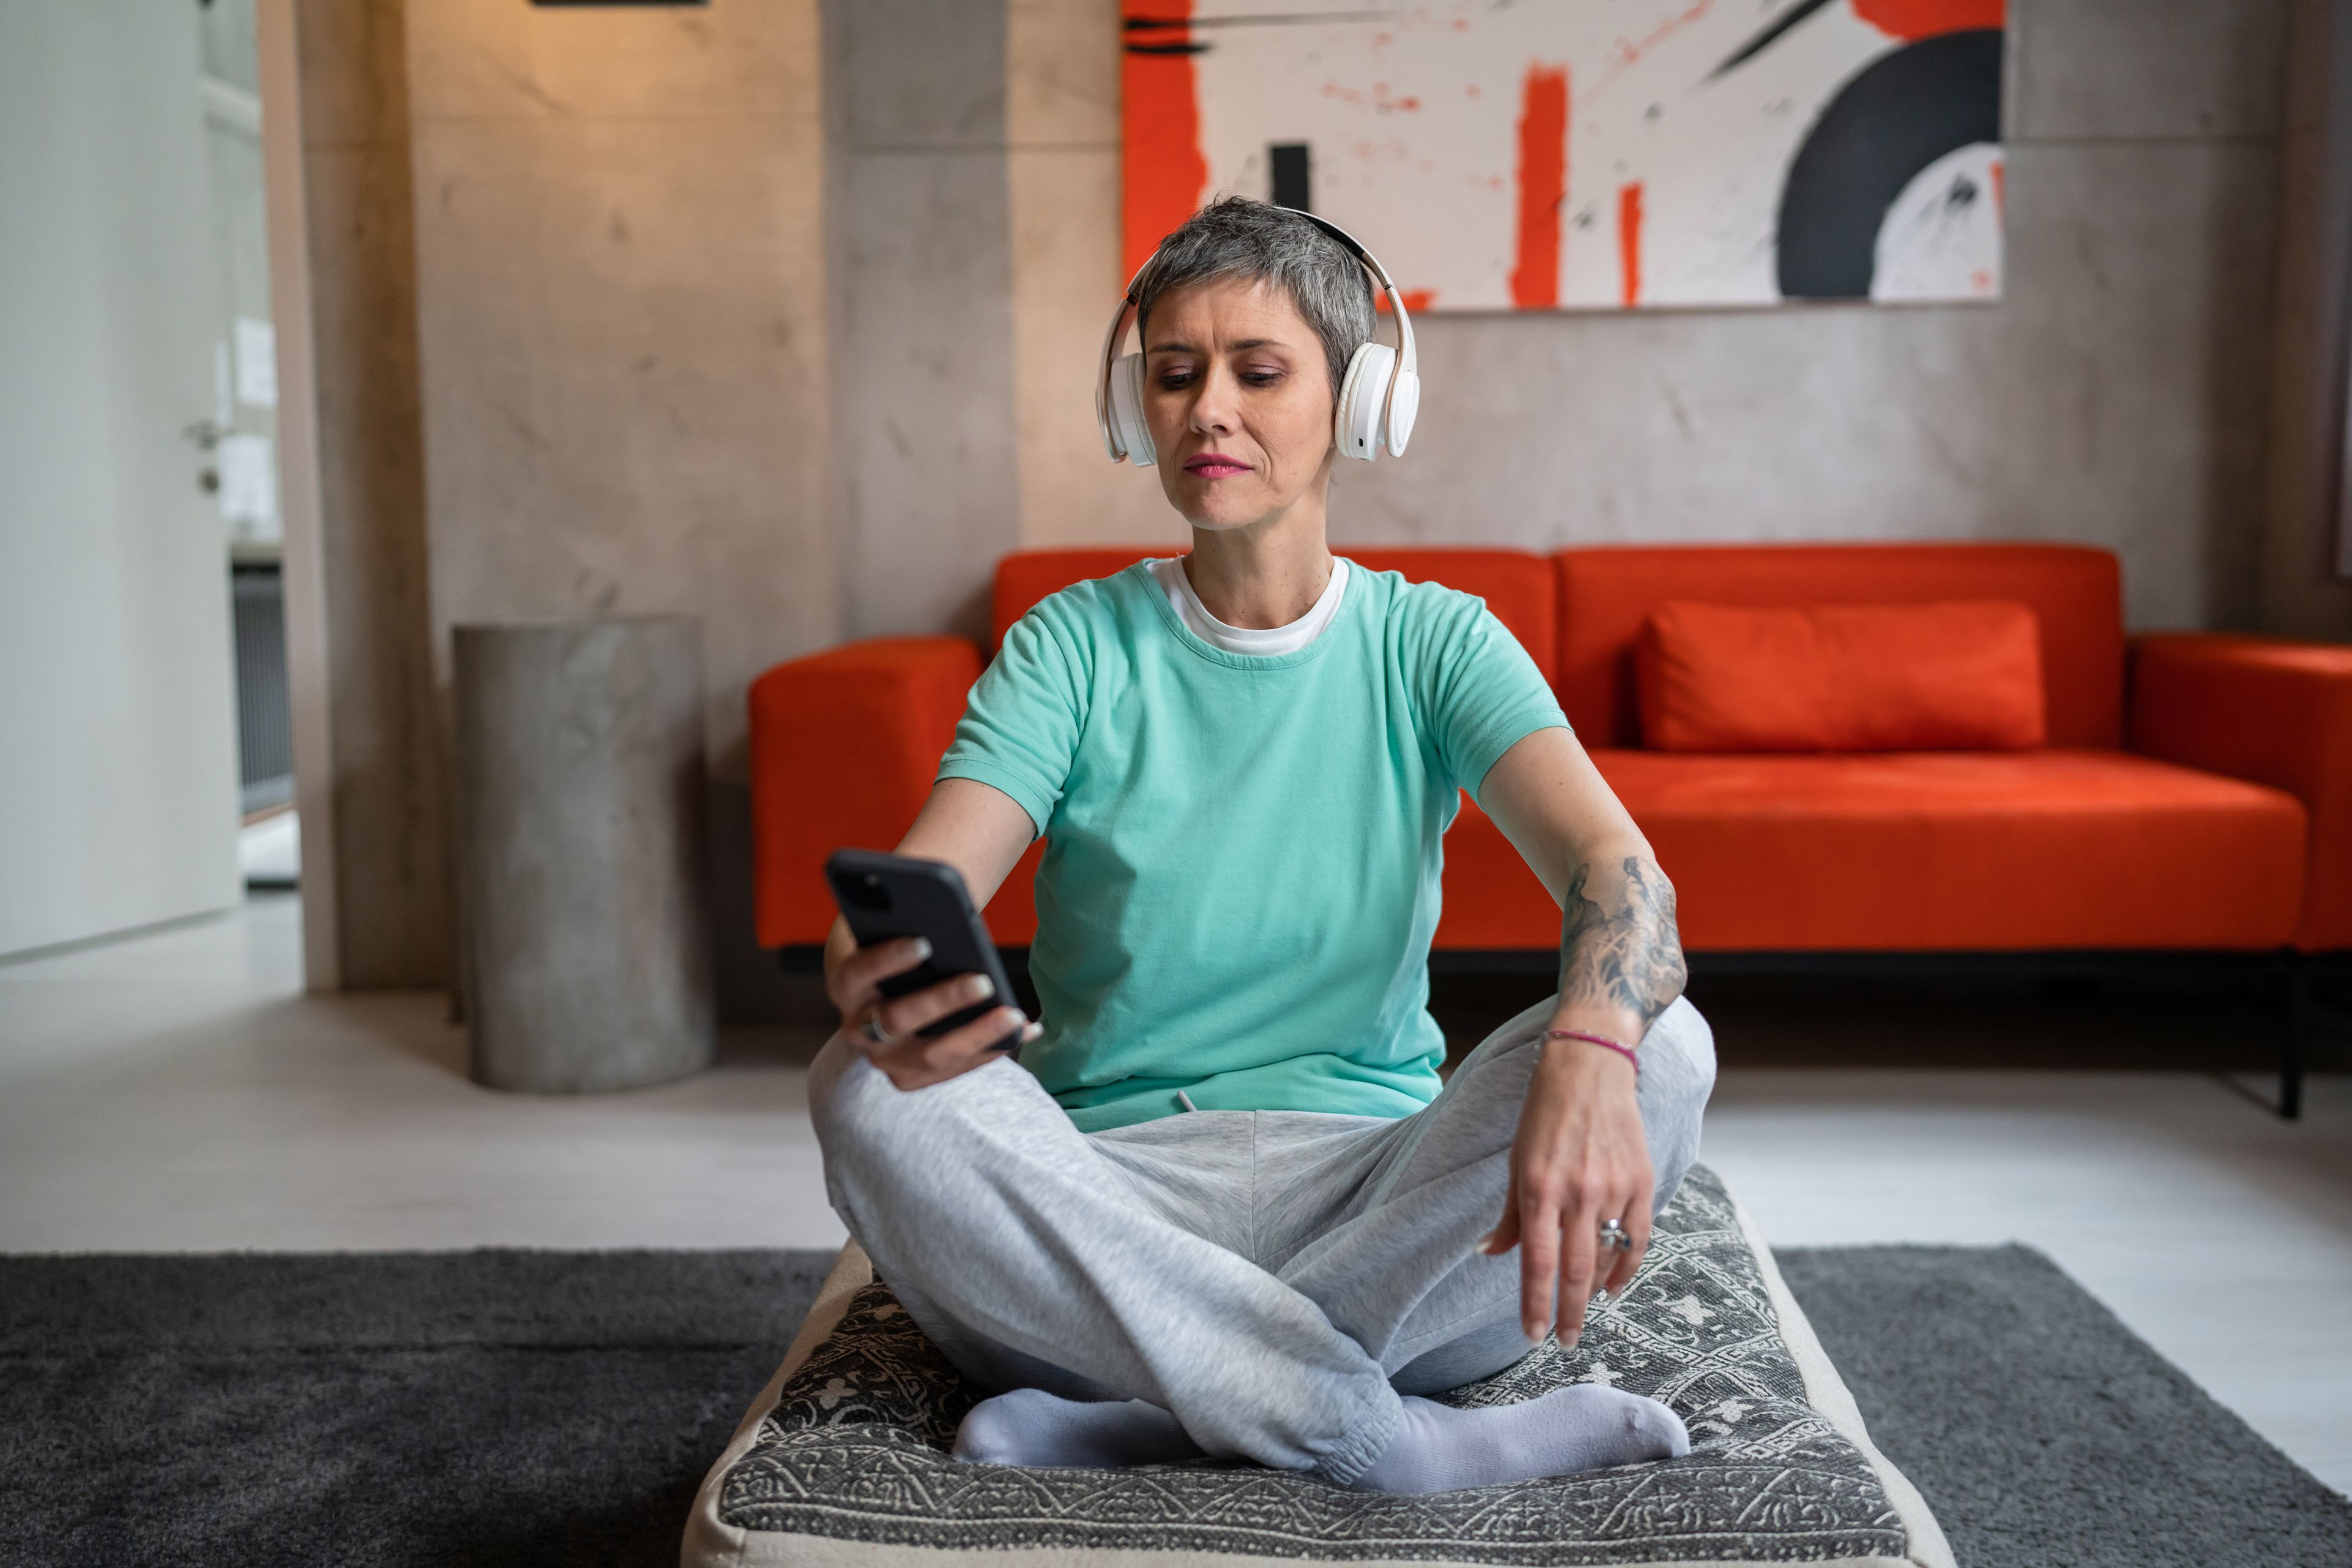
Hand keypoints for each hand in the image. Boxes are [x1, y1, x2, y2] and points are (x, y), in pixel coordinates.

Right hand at [825, 935, 1039, 1090]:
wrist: (882, 991)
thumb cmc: (896, 947)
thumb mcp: (893, 931)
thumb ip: (909, 921)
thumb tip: (944, 912)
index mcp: (847, 985)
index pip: (857, 972)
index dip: (887, 960)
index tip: (925, 944)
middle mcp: (857, 1028)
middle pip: (896, 1019)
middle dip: (942, 1001)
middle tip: (983, 981)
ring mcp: (884, 1058)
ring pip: (930, 1056)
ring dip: (976, 1035)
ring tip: (1013, 1015)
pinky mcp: (911, 1078)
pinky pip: (955, 1068)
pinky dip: (992, 1048)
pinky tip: (1026, 1027)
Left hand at [1479, 1036, 1652, 1346]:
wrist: (1590, 1067)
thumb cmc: (1543, 1115)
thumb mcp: (1515, 1162)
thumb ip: (1509, 1215)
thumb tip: (1489, 1254)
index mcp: (1539, 1188)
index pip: (1538, 1262)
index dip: (1535, 1304)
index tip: (1533, 1335)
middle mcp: (1578, 1192)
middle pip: (1576, 1272)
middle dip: (1569, 1314)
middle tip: (1566, 1342)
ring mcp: (1614, 1187)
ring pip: (1609, 1258)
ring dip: (1596, 1292)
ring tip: (1584, 1308)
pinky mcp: (1643, 1179)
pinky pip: (1639, 1238)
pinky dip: (1628, 1267)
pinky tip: (1614, 1284)